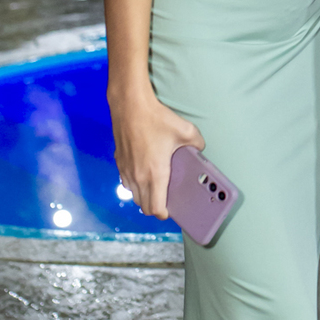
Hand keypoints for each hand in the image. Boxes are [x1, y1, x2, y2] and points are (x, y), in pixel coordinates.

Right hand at [109, 90, 203, 217]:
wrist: (130, 105)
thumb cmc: (156, 118)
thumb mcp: (186, 131)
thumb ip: (198, 144)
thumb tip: (200, 149)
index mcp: (155, 173)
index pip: (154, 208)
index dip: (163, 214)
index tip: (170, 211)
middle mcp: (137, 176)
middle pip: (143, 205)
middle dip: (154, 207)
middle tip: (165, 201)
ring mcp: (126, 169)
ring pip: (133, 194)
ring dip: (143, 196)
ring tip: (155, 188)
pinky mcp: (119, 160)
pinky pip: (125, 181)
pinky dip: (134, 184)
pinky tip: (143, 173)